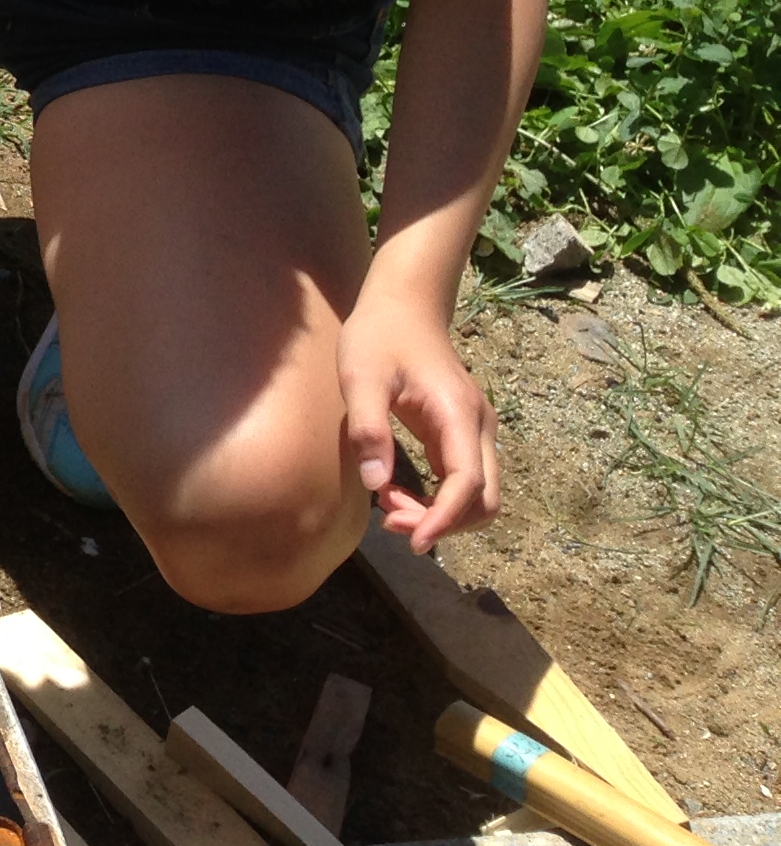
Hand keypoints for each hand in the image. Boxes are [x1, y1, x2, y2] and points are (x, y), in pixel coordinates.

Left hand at [337, 282, 500, 551]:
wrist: (404, 303)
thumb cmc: (379, 336)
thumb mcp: (360, 377)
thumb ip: (369, 428)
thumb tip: (376, 485)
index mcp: (458, 415)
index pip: (468, 485)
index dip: (444, 520)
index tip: (413, 542)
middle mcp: (478, 426)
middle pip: (484, 500)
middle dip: (444, 522)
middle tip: (392, 523)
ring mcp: (475, 430)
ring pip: (478, 494)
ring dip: (441, 513)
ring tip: (388, 507)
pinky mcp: (462, 431)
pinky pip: (461, 479)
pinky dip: (437, 497)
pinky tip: (393, 490)